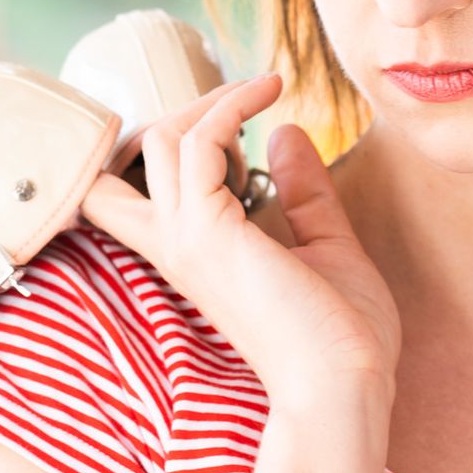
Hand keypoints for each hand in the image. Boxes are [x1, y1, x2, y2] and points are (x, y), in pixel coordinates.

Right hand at [77, 72, 401, 408]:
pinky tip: (270, 94)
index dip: (157, 147)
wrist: (344, 386)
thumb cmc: (341, 337)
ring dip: (213, 100)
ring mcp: (187, 239)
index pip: (128, 195)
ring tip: (263, 87)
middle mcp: (177, 245)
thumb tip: (288, 136)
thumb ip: (304, 194)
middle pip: (138, 155)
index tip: (225, 120)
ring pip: (161, 139)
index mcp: (196, 256)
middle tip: (246, 96)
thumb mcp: (326, 247)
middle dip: (185, 111)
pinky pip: (197, 143)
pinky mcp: (210, 232)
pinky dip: (230, 106)